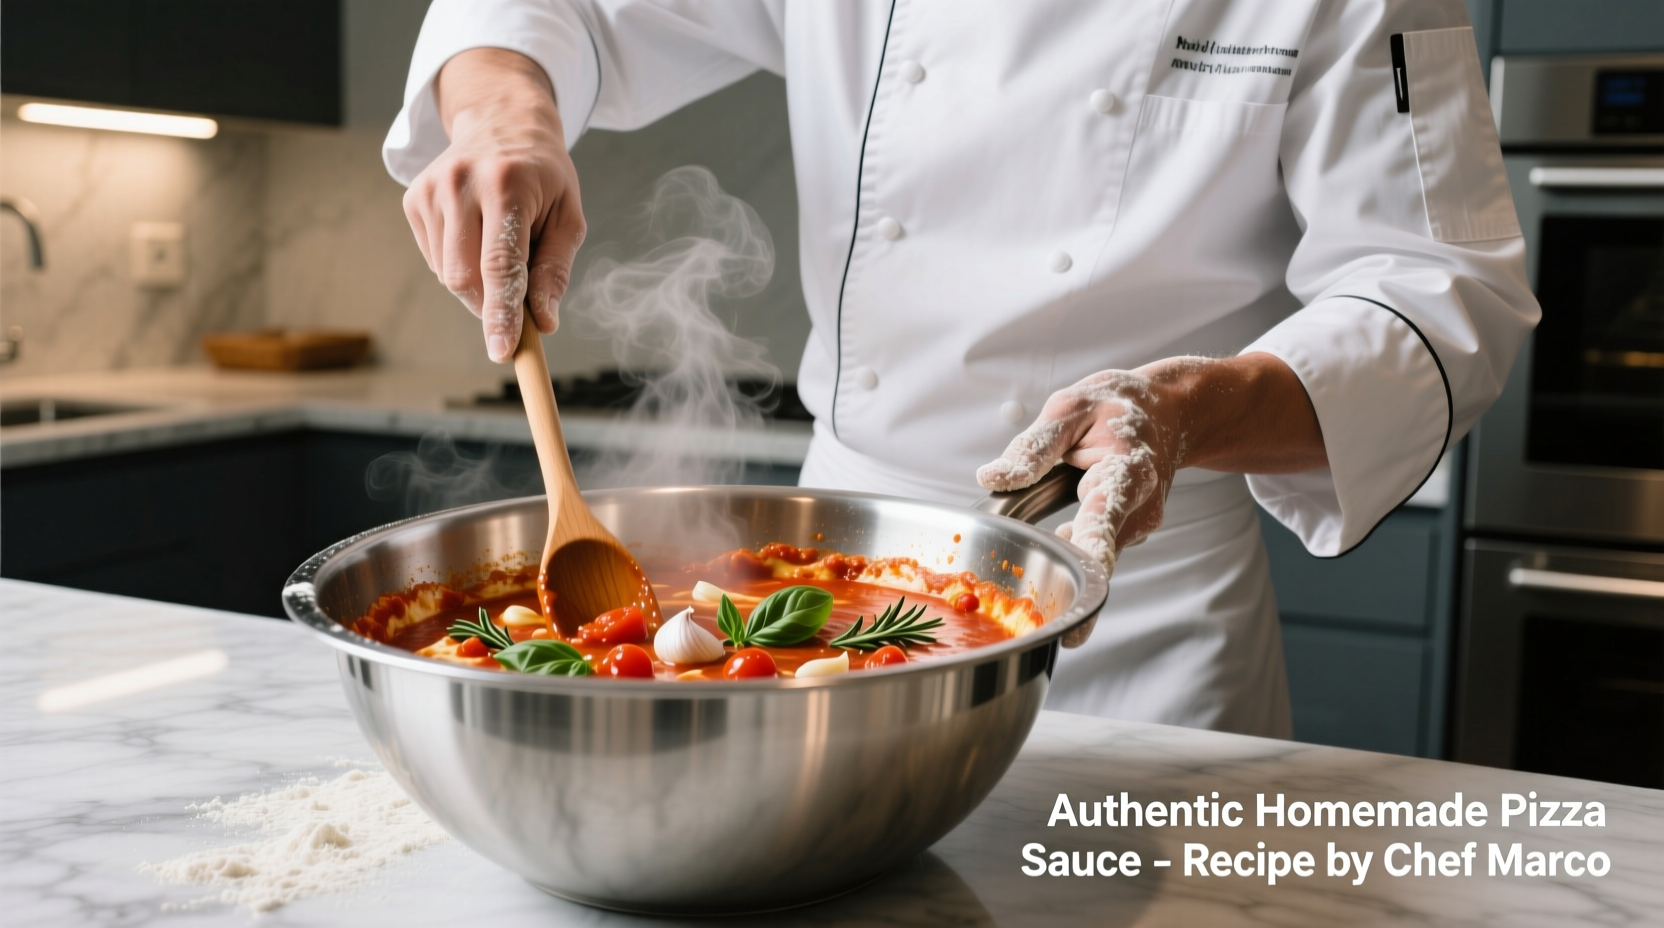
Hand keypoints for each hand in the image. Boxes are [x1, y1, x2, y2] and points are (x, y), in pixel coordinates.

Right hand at [402, 49, 585, 361]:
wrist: (501, 123)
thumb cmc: (544, 177)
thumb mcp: (568, 217)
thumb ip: (554, 271)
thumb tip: (542, 322)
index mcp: (508, 185)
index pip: (499, 264)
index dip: (501, 313)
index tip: (502, 350)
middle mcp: (462, 183)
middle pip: (465, 277)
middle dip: (491, 306)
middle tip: (515, 307)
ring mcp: (431, 189)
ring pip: (448, 274)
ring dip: (477, 286)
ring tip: (500, 251)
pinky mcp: (413, 198)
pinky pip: (436, 260)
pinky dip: (460, 267)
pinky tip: (476, 238)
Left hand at [977, 354, 1327, 573]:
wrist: (1171, 410)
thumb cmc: (1119, 406)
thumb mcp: (1070, 407)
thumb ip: (1034, 446)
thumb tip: (993, 479)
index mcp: (1126, 474)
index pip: (1104, 523)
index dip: (1087, 561)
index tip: (1077, 610)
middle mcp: (1139, 510)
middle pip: (1094, 557)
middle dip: (1057, 574)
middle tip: (1028, 592)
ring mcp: (1137, 526)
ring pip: (1089, 557)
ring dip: (1057, 554)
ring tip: (1049, 519)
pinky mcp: (1128, 533)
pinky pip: (1091, 550)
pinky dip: (1069, 546)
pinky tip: (1061, 525)